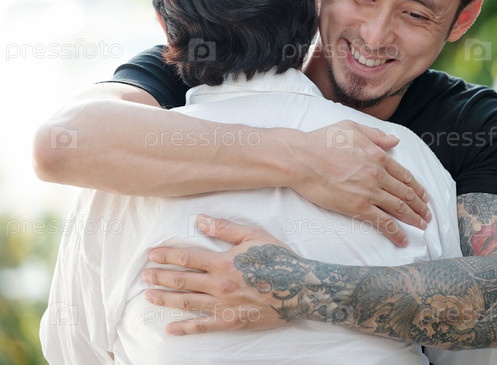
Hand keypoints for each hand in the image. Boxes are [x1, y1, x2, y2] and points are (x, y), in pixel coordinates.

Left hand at [142, 215, 295, 334]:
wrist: (300, 288)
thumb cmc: (279, 259)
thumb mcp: (254, 236)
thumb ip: (225, 228)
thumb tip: (199, 220)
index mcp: (223, 261)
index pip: (186, 256)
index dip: (166, 255)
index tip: (151, 254)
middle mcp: (219, 284)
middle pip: (181, 280)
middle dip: (159, 277)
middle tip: (144, 275)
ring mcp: (223, 305)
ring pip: (186, 302)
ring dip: (165, 298)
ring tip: (149, 295)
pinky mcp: (231, 321)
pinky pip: (202, 326)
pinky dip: (184, 328)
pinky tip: (170, 328)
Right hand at [284, 121, 431, 246]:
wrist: (301, 159)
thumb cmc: (321, 141)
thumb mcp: (351, 128)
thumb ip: (376, 135)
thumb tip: (395, 141)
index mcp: (378, 156)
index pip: (405, 175)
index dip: (417, 187)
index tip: (423, 196)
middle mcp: (378, 174)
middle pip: (406, 193)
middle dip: (420, 206)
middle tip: (427, 215)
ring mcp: (369, 192)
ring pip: (399, 208)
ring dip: (413, 218)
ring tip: (422, 226)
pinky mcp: (357, 207)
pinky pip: (383, 222)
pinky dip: (396, 232)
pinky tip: (403, 240)